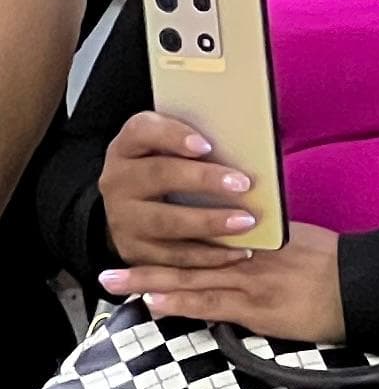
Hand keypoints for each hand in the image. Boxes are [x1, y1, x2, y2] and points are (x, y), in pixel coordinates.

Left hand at [98, 187, 347, 345]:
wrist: (366, 286)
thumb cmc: (341, 266)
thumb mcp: (304, 241)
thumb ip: (272, 241)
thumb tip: (247, 241)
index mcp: (260, 237)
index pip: (207, 235)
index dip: (171, 238)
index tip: (141, 238)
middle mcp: (249, 255)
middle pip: (187, 256)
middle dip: (145, 265)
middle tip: (106, 271)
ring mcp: (251, 281)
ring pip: (190, 279)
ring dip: (149, 282)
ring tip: (114, 285)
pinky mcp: (258, 307)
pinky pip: (212, 303)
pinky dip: (181, 303)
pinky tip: (155, 304)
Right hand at [101, 111, 276, 266]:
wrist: (136, 206)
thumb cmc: (171, 166)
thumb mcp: (175, 147)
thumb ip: (200, 142)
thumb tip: (250, 142)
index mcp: (128, 146)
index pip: (142, 131)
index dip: (172, 136)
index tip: (206, 145)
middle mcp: (117, 180)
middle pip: (157, 175)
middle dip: (201, 179)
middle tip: (243, 184)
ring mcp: (121, 218)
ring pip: (164, 222)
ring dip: (208, 223)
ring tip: (246, 222)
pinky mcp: (133, 250)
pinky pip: (171, 258)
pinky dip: (208, 256)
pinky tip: (239, 252)